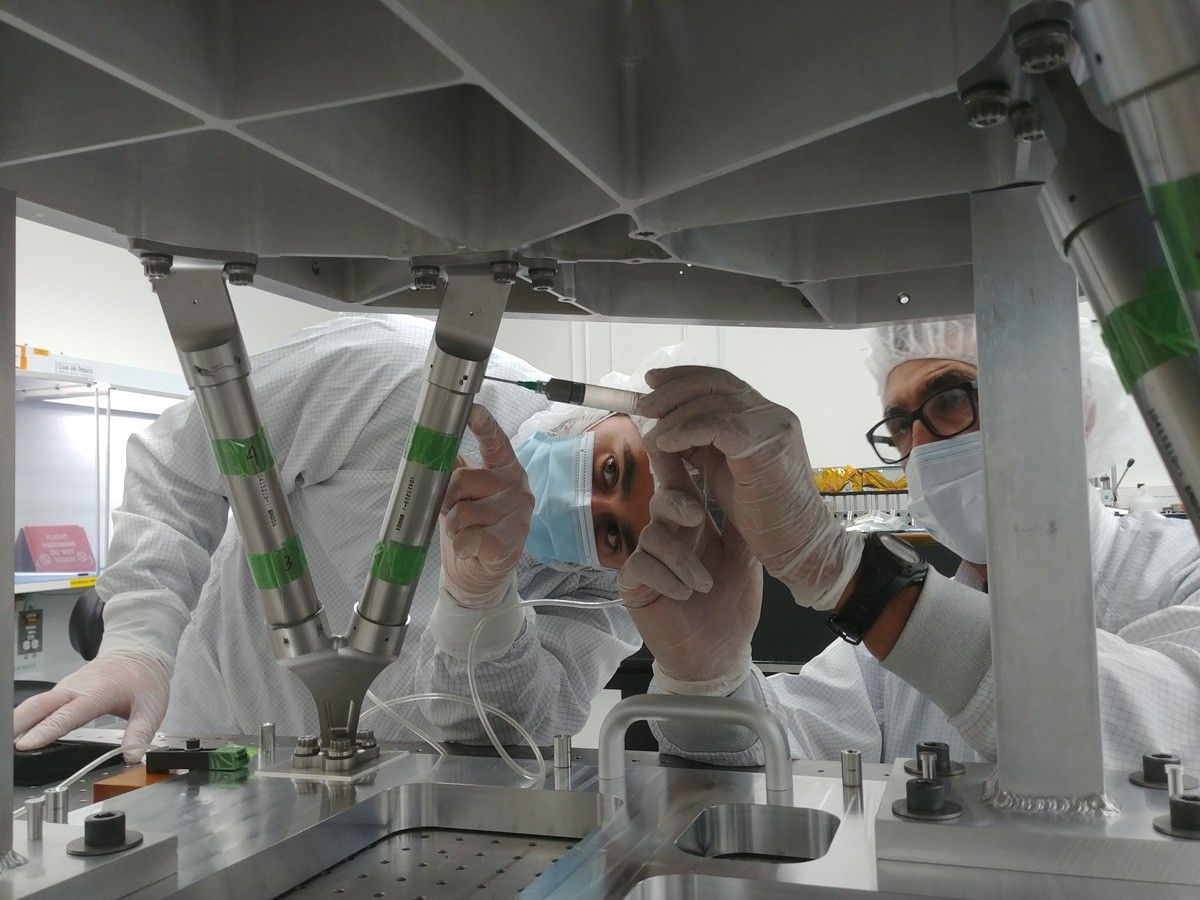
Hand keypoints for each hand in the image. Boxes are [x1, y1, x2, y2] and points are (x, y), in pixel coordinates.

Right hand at [13, 649, 171, 762]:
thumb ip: (140, 732)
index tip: (26, 744)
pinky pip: (40, 705)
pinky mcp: (62, 691)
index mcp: (97, 692)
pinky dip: (26, 718)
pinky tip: (19, 734)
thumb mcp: (152, 707)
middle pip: (39, 706)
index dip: (46, 730)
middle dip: (18, 724)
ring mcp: (66, 688)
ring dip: (18, 721)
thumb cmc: (143, 678)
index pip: (67, 714)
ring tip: (8, 743)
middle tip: (8, 745)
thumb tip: (132, 756)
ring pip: (35, 704)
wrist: (138, 652)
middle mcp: (76, 688)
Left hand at [440, 404, 532, 607]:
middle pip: (463, 480)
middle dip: (448, 500)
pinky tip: (471, 549)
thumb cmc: (472, 528)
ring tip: (465, 534)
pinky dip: (461, 546)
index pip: (496, 442)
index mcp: (505, 469)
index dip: (484, 425)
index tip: (473, 410)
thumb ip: (455, 471)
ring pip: (462, 512)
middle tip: (453, 513)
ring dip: (453, 527)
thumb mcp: (463, 495)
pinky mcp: (511, 541)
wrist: (482, 574)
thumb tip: (434, 446)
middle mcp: (517, 487)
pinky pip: (470, 537)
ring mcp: (518, 514)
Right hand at [619, 449, 761, 690]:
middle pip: (661, 502)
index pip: (683, 489)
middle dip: (677, 504)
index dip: (680, 469)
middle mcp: (669, 537)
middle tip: (697, 517)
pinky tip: (683, 593)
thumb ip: (740, 525)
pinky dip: (665, 577)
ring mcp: (649, 560)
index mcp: (694, 527)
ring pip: (652, 535)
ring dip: (681, 559)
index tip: (684, 451)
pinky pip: (640, 566)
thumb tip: (742, 484)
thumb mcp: (745, 560)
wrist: (721, 654)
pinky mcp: (635, 585)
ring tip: (703, 584)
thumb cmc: (732, 607)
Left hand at [639, 366, 861, 609]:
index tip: (653, 382)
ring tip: (653, 434)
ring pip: (713, 402)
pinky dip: (685, 431)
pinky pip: (717, 425)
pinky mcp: (767, 445)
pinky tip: (667, 444)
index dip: (684, 377)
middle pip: (715, 384)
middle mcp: (771, 414)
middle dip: (674, 390)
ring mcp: (773, 426)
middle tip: (644, 405)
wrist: (797, 545)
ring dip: (675, 415)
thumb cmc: (763, 516)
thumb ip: (700, 447)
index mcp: (764, 417)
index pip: (721, 382)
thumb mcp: (722, 472)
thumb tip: (664, 429)